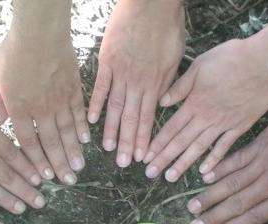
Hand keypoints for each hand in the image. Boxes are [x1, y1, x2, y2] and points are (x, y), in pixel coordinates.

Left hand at [0, 26, 87, 184]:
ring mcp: (60, 100)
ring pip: (68, 132)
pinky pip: (80, 113)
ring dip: (74, 152)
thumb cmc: (14, 50)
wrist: (40, 30)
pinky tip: (87, 141)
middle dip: (59, 165)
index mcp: (19, 108)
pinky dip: (83, 128)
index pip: (28, 142)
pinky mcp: (74, 88)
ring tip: (79, 168)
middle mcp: (41, 109)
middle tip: (67, 182)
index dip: (36, 162)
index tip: (44, 177)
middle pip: (51, 143)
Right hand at [88, 0, 184, 165]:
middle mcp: (137, 83)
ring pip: (115, 107)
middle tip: (122, 164)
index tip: (140, 157)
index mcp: (155, 83)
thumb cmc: (167, 26)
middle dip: (127, 143)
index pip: (148, 118)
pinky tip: (91, 121)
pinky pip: (100, 87)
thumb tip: (164, 102)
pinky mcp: (107, 61)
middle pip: (131, 118)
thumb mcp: (176, 56)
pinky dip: (95, 104)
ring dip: (111, 130)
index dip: (144, 139)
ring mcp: (121, 73)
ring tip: (107, 149)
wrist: (151, 3)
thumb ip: (169, 81)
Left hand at [144, 38, 267, 181]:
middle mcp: (206, 117)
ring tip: (170, 177)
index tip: (145, 157)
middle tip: (150, 173)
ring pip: (199, 148)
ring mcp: (224, 123)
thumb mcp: (200, 65)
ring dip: (183, 163)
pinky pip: (224, 147)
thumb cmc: (232, 57)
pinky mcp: (240, 126)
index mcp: (195, 102)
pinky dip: (214, 160)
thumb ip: (180, 86)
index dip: (157, 143)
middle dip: (164, 158)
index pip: (171, 128)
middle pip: (181, 141)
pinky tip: (204, 173)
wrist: (265, 61)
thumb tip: (162, 102)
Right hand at [187, 92, 267, 223]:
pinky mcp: (264, 142)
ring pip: (232, 182)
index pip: (255, 218)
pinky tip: (205, 175)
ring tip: (192, 206)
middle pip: (237, 204)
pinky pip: (237, 157)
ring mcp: (266, 161)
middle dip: (214, 217)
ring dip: (211, 196)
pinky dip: (220, 167)